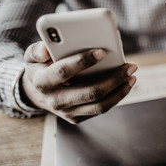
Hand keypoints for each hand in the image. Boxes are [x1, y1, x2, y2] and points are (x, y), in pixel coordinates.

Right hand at [21, 41, 136, 123]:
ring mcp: (67, 112)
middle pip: (90, 92)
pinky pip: (100, 109)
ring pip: (100, 105)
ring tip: (132, 76)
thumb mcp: (33, 55)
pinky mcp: (77, 118)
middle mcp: (55, 101)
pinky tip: (125, 83)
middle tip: (130, 66)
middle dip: (114, 78)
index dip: (83, 61)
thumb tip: (46, 48)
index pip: (64, 72)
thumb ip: (38, 49)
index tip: (103, 51)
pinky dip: (116, 96)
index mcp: (42, 82)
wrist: (36, 93)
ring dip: (120, 90)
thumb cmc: (40, 68)